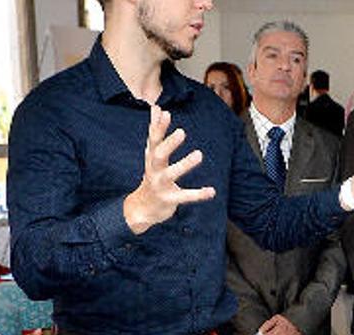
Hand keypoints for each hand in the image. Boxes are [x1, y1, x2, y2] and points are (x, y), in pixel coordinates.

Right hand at [123, 105, 215, 233]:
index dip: (158, 126)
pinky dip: (198, 194)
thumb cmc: (152, 175)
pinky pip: (184, 196)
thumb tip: (156, 107)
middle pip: (159, 155)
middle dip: (169, 144)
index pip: (154, 139)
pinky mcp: (169, 200)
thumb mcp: (152, 153)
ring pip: (170, 174)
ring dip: (184, 164)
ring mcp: (160, 185)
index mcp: (152, 158)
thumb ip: (155, 131)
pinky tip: (212, 191)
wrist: (142, 207)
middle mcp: (153, 170)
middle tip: (182, 131)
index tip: (165, 112)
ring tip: (199, 154)